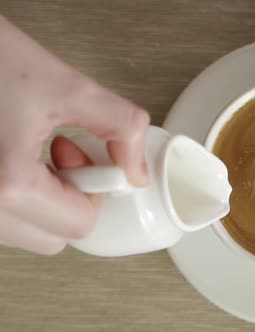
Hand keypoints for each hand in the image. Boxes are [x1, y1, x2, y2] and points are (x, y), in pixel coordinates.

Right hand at [0, 16, 149, 254]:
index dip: (96, 190)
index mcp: (7, 186)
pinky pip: (2, 216)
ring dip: (41, 198)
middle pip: (52, 238)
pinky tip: (12, 154)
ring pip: (24, 230)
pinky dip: (15, 194)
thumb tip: (137, 171)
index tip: (88, 157)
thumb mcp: (68, 87)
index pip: (79, 226)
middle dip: (70, 198)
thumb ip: (121, 128)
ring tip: (32, 148)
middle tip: (63, 152)